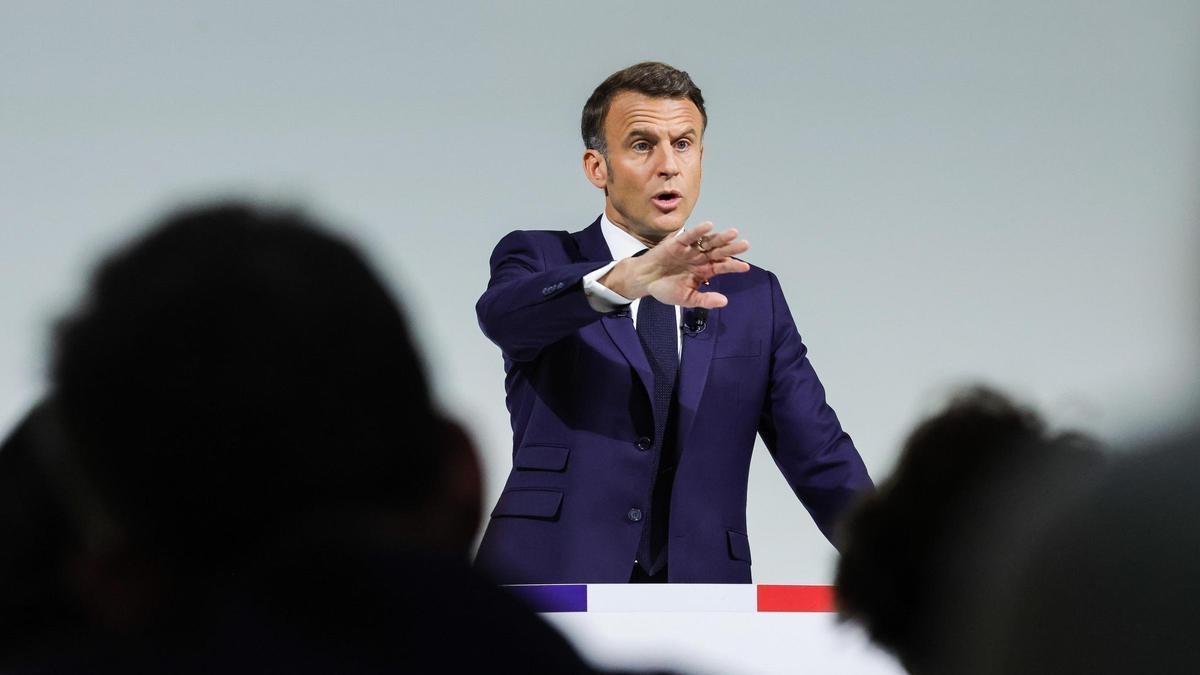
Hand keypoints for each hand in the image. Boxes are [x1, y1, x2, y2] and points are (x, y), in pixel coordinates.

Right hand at [599, 222, 749, 308]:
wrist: (644, 281)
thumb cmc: (665, 289)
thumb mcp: (687, 299)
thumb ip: (705, 300)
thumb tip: (724, 302)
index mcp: (704, 270)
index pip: (722, 266)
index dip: (733, 266)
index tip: (745, 267)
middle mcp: (699, 258)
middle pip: (719, 251)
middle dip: (731, 248)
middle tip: (745, 245)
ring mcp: (690, 249)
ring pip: (708, 242)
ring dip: (720, 237)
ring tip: (733, 234)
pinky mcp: (677, 243)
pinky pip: (690, 236)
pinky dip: (698, 231)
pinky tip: (709, 226)